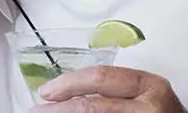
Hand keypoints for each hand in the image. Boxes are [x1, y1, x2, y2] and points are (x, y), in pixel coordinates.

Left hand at [30, 65, 183, 112]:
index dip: (69, 83)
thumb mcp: (147, 94)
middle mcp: (148, 107)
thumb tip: (70, 93)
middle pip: (92, 107)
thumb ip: (117, 89)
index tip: (48, 90)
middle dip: (58, 108)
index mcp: (149, 85)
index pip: (101, 78)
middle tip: (38, 110)